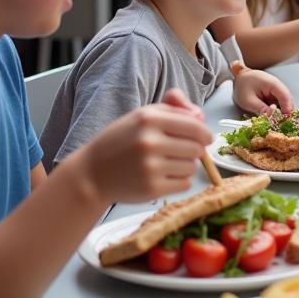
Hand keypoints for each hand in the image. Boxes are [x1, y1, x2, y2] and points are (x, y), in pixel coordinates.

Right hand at [79, 90, 211, 203]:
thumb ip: (173, 108)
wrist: (92, 174)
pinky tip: (164, 176)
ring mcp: (150, 167)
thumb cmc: (122, 141)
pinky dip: (179, 181)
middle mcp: (150, 142)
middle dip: (194, 150)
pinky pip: (185, 184)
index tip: (206, 138)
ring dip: (187, 166)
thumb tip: (201, 116)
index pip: (195, 126)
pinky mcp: (151, 189)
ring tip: (169, 164)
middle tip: (182, 152)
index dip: (205, 133)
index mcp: (149, 118)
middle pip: (197, 148)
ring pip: (192, 167)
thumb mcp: (143, 116)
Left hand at [234, 69, 293, 116]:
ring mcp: (277, 89)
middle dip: (286, 112)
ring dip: (282, 112)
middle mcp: (278, 85)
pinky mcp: (275, 93)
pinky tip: (274, 117)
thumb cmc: (242, 86)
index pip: (285, 96)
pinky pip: (280, 102)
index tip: (285, 120)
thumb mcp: (248, 100)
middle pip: (288, 100)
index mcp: (273, 84)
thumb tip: (271, 115)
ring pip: (285, 102)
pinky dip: (278, 110)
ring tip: (277, 122)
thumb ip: (260, 108)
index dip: (287, 109)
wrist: (240, 76)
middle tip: (282, 124)